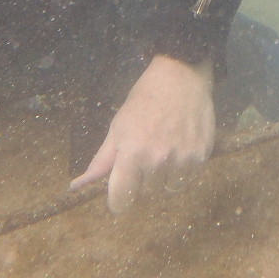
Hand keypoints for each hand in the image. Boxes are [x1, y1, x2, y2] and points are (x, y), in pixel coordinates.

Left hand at [70, 54, 214, 213]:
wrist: (181, 76)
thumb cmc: (144, 100)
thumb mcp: (117, 127)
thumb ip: (101, 161)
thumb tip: (77, 186)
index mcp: (132, 154)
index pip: (122, 199)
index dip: (117, 201)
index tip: (118, 196)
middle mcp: (157, 161)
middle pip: (145, 195)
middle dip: (140, 182)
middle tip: (142, 158)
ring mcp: (182, 160)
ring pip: (166, 190)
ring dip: (161, 179)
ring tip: (161, 151)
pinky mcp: (201, 156)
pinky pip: (186, 178)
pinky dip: (180, 169)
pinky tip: (177, 146)